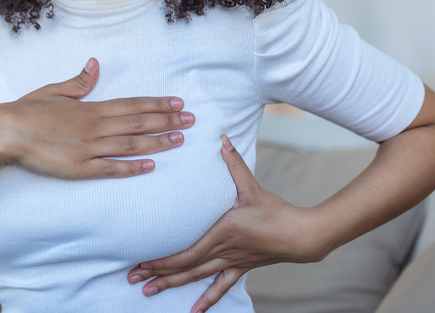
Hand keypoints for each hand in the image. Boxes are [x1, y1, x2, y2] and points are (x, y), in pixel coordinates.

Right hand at [0, 58, 194, 179]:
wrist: (5, 133)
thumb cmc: (27, 110)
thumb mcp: (53, 90)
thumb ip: (78, 81)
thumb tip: (95, 64)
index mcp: (89, 107)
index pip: (131, 105)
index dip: (156, 104)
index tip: (177, 102)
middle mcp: (94, 127)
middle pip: (138, 124)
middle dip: (167, 121)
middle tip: (191, 120)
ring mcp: (87, 149)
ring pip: (130, 145)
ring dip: (158, 142)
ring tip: (179, 139)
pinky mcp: (78, 168)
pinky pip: (110, 168)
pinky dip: (132, 167)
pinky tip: (150, 166)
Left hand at [127, 136, 327, 312]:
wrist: (301, 235)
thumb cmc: (276, 212)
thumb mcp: (252, 187)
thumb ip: (234, 164)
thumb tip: (222, 140)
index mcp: (222, 233)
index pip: (186, 253)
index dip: (162, 260)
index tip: (142, 261)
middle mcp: (223, 252)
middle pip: (184, 268)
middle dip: (157, 274)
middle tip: (133, 279)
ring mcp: (231, 262)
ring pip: (196, 278)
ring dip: (172, 286)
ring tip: (148, 293)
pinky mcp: (240, 267)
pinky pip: (220, 286)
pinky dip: (206, 300)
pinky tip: (194, 312)